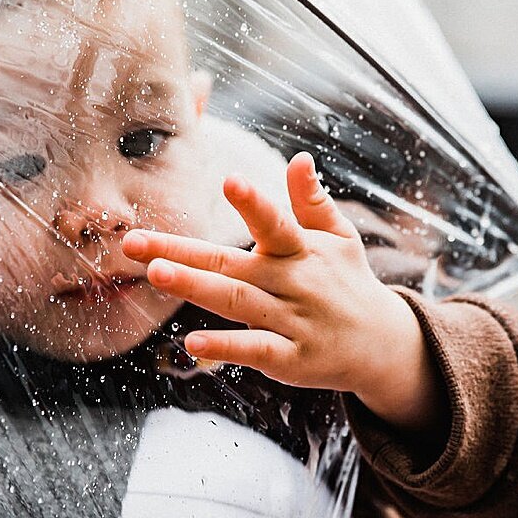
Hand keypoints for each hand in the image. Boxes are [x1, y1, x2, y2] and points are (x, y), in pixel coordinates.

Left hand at [121, 153, 443, 434]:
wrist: (382, 344)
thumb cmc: (348, 282)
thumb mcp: (339, 237)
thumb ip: (312, 200)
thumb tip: (299, 158)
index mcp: (302, 250)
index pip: (276, 223)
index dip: (254, 203)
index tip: (230, 180)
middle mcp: (294, 283)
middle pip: (232, 265)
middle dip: (183, 252)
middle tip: (134, 242)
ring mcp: (291, 322)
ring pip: (236, 303)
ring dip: (195, 288)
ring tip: (155, 273)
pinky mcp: (289, 359)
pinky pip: (254, 350)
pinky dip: (225, 348)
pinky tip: (190, 345)